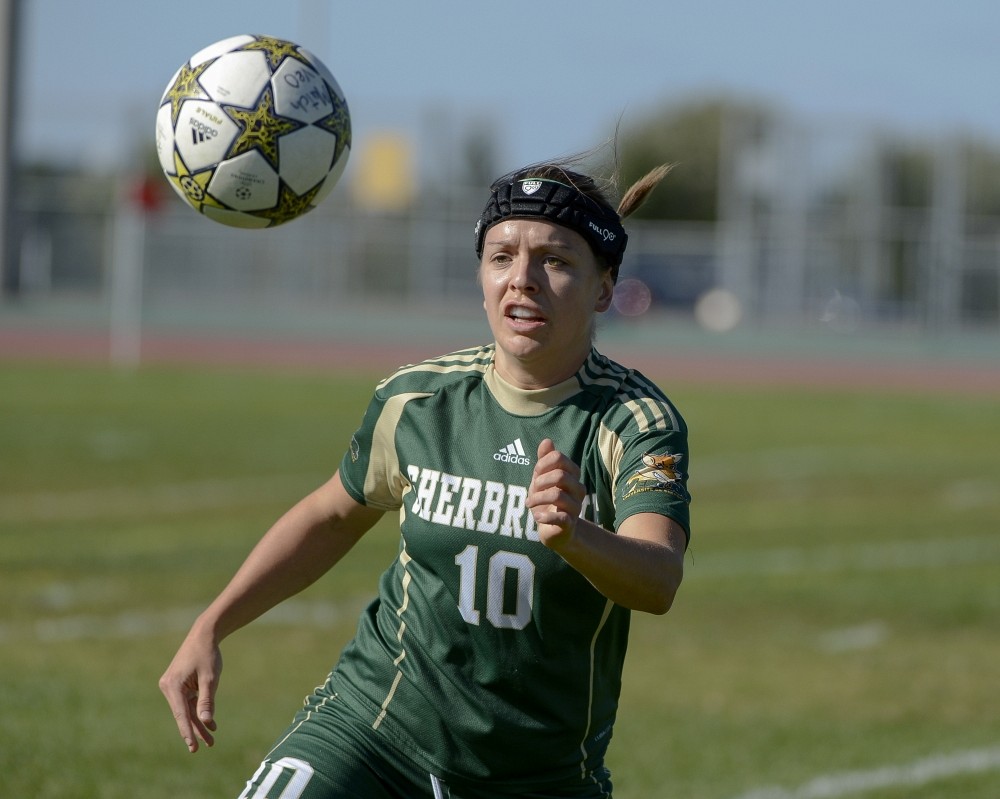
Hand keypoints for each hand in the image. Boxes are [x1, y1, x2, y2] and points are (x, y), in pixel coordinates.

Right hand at [158, 625, 221, 752]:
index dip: (188, 732)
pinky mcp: (178, 686)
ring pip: (186, 710)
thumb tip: (206, 721)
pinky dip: (198, 711)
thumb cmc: (207, 655)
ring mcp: (172, 687)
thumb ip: (207, 701)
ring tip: (212, 739)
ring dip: (199, 723)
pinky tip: (210, 724)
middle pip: (183, 714)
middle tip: (208, 746)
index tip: (193, 747)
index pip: (181, 714)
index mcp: (173, 686)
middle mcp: (168, 688)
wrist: (203, 635)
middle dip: (196, 730)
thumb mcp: (210, 678)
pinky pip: (188, 703)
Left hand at [527, 438, 585, 550]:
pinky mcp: (569, 524)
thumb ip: (544, 460)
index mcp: (573, 475)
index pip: (559, 458)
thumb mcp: (542, 479)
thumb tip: (547, 441)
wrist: (554, 530)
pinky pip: (560, 517)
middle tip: (531, 490)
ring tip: (529, 503)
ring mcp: (576, 507)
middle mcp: (578, 489)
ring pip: (558, 495)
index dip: (542, 464)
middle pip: (560, 475)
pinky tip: (537, 516)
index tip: (535, 474)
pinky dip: (544, 516)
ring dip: (537, 498)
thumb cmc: (547, 501)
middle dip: (540, 482)